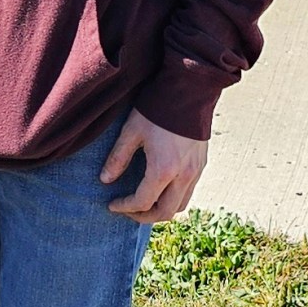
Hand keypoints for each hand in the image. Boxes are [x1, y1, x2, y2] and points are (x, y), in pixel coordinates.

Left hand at [101, 109, 206, 223]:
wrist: (189, 90)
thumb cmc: (158, 108)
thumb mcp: (132, 131)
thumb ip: (118, 158)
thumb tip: (105, 180)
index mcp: (163, 170)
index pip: (143, 202)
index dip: (125, 207)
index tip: (112, 204)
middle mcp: (184, 176)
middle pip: (165, 212)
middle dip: (143, 216)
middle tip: (127, 210)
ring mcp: (196, 172)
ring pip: (180, 206)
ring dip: (161, 210)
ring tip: (143, 203)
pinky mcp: (202, 165)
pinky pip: (189, 192)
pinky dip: (174, 198)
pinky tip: (160, 188)